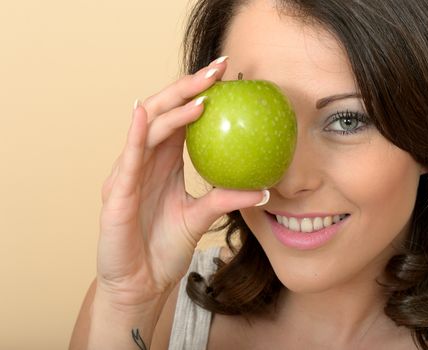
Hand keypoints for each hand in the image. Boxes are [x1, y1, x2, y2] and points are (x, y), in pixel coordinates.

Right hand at [95, 57, 267, 308]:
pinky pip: (127, 160)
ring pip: (147, 130)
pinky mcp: (115, 194)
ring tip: (197, 88)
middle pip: (164, 114)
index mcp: (163, 163)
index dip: (200, 95)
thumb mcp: (201, 218)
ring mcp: (127, 175)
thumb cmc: (163, 248)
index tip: (227, 76)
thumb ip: (225, 199)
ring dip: (171, 106)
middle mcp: (144, 161)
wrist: (141, 284)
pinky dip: (134, 135)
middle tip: (217, 68)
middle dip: (188, 87)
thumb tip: (265, 188)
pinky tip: (143, 113)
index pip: (181, 120)